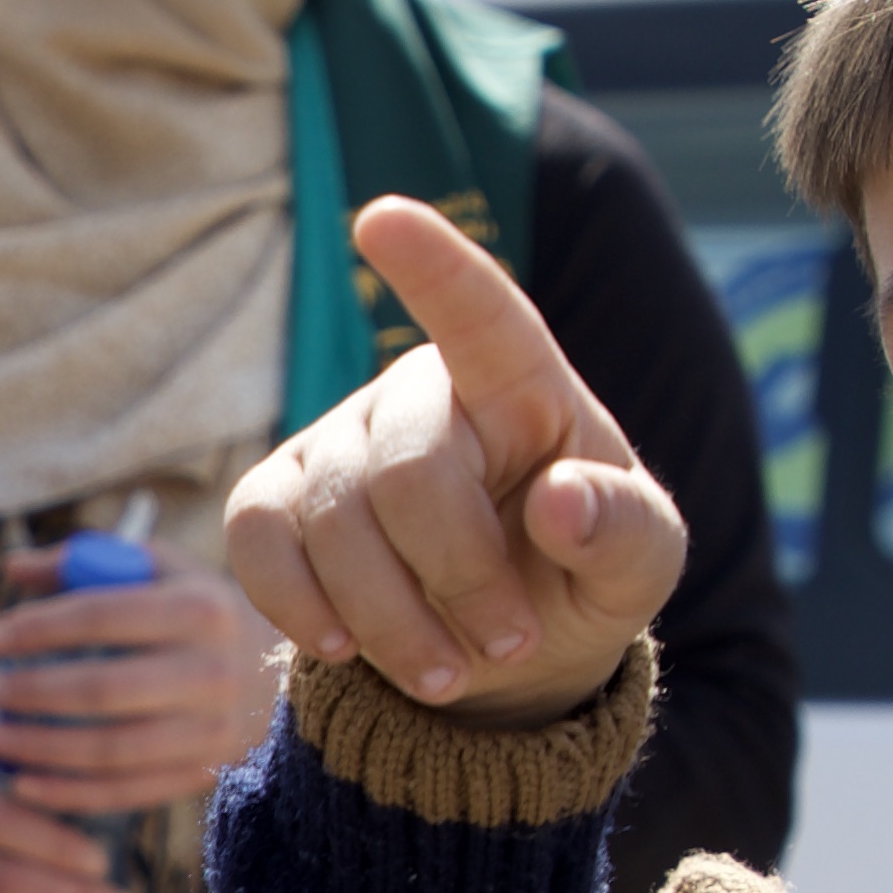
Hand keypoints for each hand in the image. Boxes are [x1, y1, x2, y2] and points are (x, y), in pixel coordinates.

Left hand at [0, 545, 284, 821]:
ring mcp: (213, 730)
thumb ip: (88, 561)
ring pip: (112, 749)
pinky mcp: (205, 772)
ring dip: (42, 748)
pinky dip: (70, 793)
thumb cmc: (197, 611)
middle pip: (103, 689)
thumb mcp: (160, 570)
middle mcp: (213, 671)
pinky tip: (24, 783)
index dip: (39, 629)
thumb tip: (13, 567)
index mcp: (200, 607)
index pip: (102, 617)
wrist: (278, 674)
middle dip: (33, 693)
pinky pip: (128, 792)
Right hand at [223, 197, 687, 727]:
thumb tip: (561, 503)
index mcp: (518, 384)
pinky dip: (296, 604)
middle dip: (455, 576)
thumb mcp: (637, 563)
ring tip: (446, 673)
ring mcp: (337, 439)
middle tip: (506, 645)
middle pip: (406, 472)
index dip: (433, 267)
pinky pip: (255, 538)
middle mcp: (417, 392)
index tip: (382, 219)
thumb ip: (622, 529)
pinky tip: (341, 645)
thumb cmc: (577, 572)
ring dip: (389, 619)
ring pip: (330, 521)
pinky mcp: (277, 496)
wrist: (499, 647)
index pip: (479, 313)